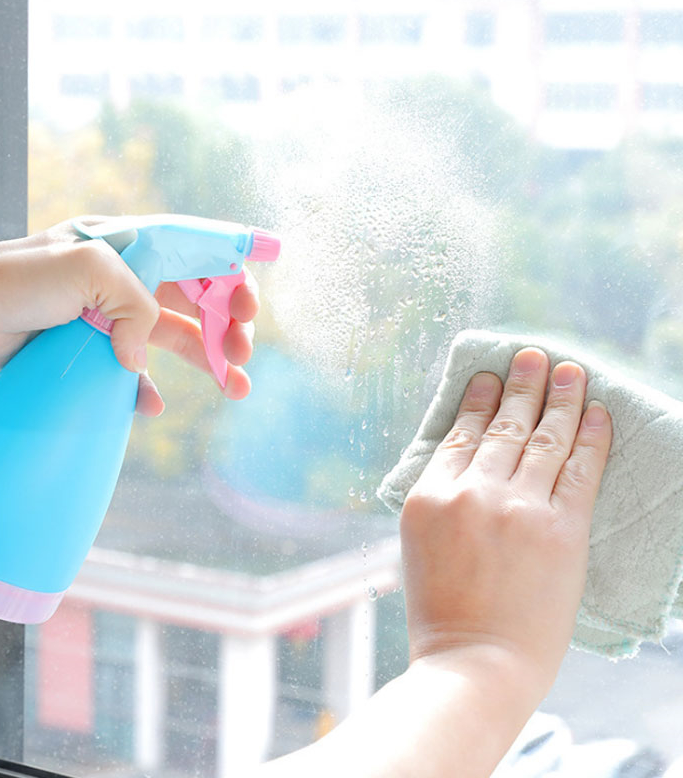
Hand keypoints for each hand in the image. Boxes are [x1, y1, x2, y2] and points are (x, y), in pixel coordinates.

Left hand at [0, 219, 257, 415]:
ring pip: (179, 334)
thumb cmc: (21, 277)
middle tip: (244, 350)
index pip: (201, 244)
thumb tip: (141, 361)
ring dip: (210, 359)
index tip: (277, 256)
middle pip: (200, 293)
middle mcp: (132, 275)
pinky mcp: (98, 344)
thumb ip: (135, 308)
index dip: (240, 251)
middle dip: (231, 320)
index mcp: (136, 245)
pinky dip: (152, 386)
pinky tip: (154, 403)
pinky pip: (140, 368)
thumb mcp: (89, 272)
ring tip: (238, 388)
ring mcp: (115, 312)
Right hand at [400, 348, 611, 699]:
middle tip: (533, 356)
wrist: (474, 662)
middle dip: (522, 385)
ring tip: (569, 370)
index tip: (489, 376)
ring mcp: (517, 507)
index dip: (480, 400)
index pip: (461, 434)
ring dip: (560, 399)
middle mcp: (472, 491)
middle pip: (503, 426)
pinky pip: (580, 470)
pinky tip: (598, 413)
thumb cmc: (441, 613)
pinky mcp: (560, 529)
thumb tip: (464, 463)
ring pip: (543, 438)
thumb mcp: (419, 546)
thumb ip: (440, 499)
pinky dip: (592, 437)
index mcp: (429, 495)